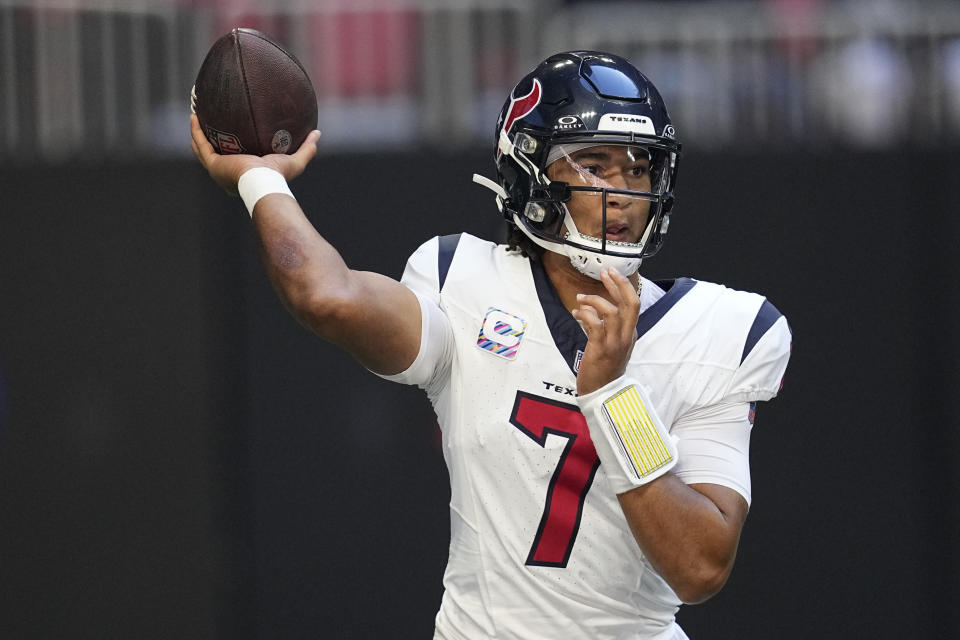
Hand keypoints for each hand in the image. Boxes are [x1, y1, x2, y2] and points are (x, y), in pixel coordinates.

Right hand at [189, 114, 320, 195]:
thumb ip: (307, 148)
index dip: (232, 149)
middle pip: (215, 155)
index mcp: (244, 175)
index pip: (236, 161)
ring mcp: (219, 170)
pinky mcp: (214, 165)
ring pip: (203, 150)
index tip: (232, 135)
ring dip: (198, 134)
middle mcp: (228, 174)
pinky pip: (201, 145)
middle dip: (210, 141)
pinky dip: (196, 131)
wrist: (264, 184)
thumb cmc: (279, 177)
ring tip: (196, 117)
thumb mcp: (295, 161)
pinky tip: (195, 116)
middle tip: (208, 125)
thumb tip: (318, 132)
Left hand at [572, 269, 639, 395]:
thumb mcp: (610, 344)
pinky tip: (576, 314)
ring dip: (595, 301)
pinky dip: (584, 315)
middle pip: (630, 304)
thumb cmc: (604, 368)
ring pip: (611, 312)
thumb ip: (603, 324)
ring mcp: (615, 344)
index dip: (623, 286)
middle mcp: (626, 336)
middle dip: (619, 284)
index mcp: (630, 333)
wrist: (602, 393)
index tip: (611, 273)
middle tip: (605, 272)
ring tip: (581, 298)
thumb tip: (590, 306)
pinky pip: (595, 325)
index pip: (633, 304)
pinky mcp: (601, 350)